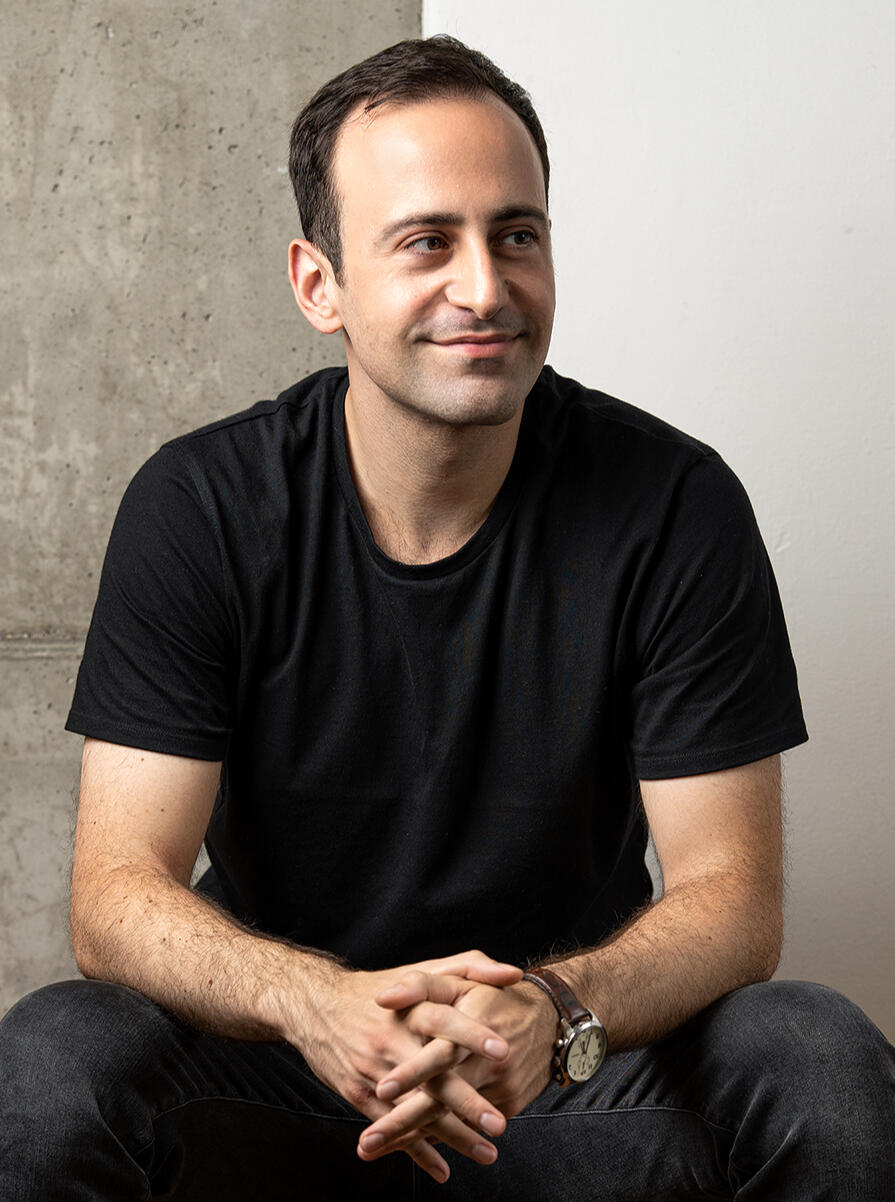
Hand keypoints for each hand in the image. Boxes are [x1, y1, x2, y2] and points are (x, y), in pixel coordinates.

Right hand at [278, 949, 522, 1182]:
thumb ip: (471, 967)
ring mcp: (374, 1070)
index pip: (445, 1020)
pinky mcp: (358, 1094)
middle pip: (432, 1074)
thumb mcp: (424, 969)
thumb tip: (515, 975)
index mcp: (410, 1006)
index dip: (473, 1035)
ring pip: (417, 1108)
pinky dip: (417, 1151)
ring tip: (486, 1152)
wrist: (316, 1004)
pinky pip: (391, 1126)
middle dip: (466, 1101)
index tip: (505, 1052)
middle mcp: (392, 1039)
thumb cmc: (382, 987)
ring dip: (452, 1135)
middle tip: (498, 1124)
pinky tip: (443, 1170)